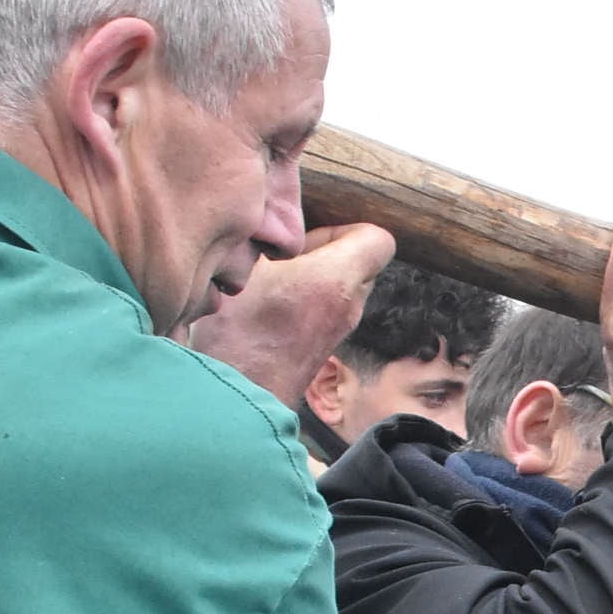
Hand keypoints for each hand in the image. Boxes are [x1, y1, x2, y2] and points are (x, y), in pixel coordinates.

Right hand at [182, 224, 396, 405]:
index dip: (344, 229)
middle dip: (322, 251)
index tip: (306, 236)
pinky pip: (324, 311)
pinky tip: (263, 307)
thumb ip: (263, 233)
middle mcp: (348, 308)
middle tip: (280, 255)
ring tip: (267, 281)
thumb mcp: (240, 265)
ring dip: (309, 277)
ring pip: (339, 288)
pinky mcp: (321, 351)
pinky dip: (302, 302)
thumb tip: (266, 210)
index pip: (379, 239)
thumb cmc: (234, 334)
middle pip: (357, 263)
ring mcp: (337, 333)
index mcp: (337, 280)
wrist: (233, 403)